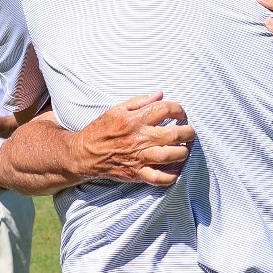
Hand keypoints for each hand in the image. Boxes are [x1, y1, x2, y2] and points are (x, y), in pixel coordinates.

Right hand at [78, 92, 195, 185]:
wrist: (83, 154)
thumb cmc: (100, 131)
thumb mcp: (116, 110)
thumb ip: (139, 101)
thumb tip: (160, 94)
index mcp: (134, 120)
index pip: (165, 109)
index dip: (179, 110)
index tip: (181, 114)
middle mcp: (139, 138)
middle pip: (174, 134)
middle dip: (188, 132)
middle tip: (189, 132)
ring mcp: (139, 157)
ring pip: (171, 155)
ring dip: (184, 152)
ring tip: (185, 149)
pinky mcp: (137, 173)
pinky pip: (160, 178)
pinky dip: (172, 176)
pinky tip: (176, 170)